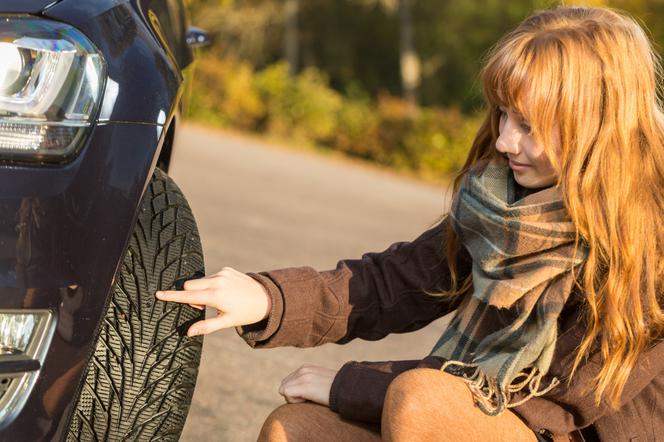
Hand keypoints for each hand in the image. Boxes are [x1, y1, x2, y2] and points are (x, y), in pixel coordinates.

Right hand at [154, 267, 270, 336]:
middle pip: (189, 286)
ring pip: (199, 281)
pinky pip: (210, 276)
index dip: (172, 296)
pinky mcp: (226, 269)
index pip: (188, 296)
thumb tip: (189, 332)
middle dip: (190, 295)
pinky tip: (225, 291)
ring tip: (217, 300)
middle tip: (204, 306)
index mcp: (216, 296)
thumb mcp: (227, 322)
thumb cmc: (245, 313)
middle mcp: (217, 281)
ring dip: (201, 290)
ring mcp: (222, 273)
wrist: (266, 298)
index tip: (158, 294)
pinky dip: (211, 284)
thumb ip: (207, 326)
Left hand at [278, 364, 338, 406]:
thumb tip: (298, 393)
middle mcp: (303, 369)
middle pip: (283, 386)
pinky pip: (287, 393)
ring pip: (284, 390)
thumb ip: (307, 383)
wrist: (347, 389)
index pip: (288, 382)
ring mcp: (303, 376)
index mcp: (305, 368)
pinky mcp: (305, 385)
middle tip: (307, 398)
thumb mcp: (319, 382)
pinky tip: (307, 400)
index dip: (295, 392)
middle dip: (292, 394)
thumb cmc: (335, 391)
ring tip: (309, 398)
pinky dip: (294, 401)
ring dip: (294, 398)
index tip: (308, 395)